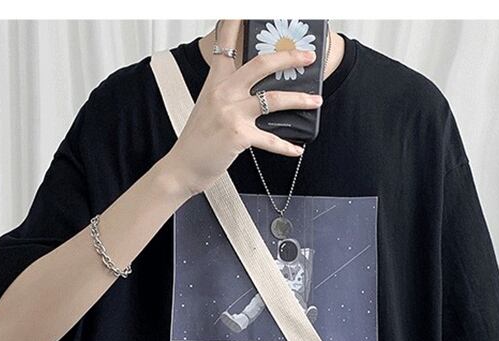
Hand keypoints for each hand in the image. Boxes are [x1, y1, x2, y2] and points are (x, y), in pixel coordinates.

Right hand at [161, 19, 322, 196]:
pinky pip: (271, 139)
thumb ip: (229, 94)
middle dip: (289, 57)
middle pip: (261, 64)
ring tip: (316, 100)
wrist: (182, 167)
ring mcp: (231, 113)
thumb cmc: (197, 140)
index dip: (234, 23)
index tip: (243, 9)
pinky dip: (287, 146)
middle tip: (308, 56)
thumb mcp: (208, 107)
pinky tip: (297, 148)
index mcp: (215, 82)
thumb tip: (257, 92)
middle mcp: (223, 93)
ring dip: (300, 99)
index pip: (224, 44)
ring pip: (274, 99)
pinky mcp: (239, 135)